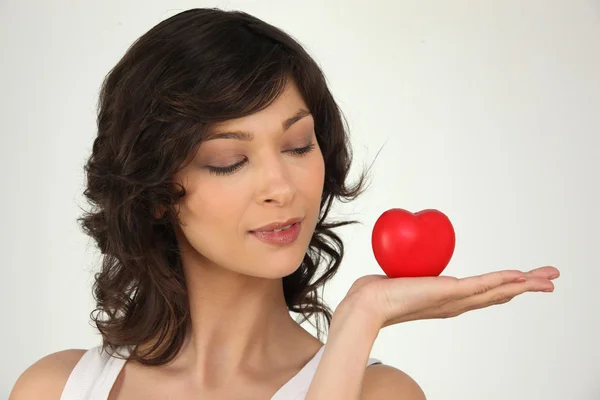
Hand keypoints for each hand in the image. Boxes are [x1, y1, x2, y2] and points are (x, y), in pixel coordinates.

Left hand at [343, 266, 559, 328]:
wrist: (368, 304)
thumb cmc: (378, 292)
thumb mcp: (400, 277)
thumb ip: (408, 269)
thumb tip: (404, 255)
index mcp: (447, 300)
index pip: (483, 293)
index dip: (505, 287)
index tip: (522, 280)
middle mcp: (455, 303)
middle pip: (498, 294)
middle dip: (527, 286)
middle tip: (551, 280)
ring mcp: (454, 300)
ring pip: (498, 290)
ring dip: (525, 283)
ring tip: (549, 279)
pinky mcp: (449, 293)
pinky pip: (483, 285)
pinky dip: (504, 280)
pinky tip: (522, 277)